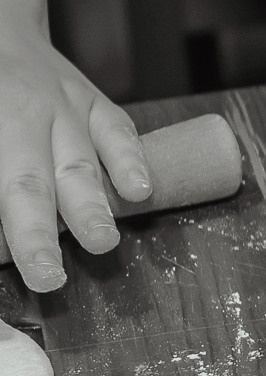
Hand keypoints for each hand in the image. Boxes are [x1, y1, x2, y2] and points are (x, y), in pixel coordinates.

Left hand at [0, 27, 150, 290]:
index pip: (14, 186)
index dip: (24, 233)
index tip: (39, 271)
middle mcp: (32, 110)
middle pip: (43, 178)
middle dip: (48, 230)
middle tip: (54, 275)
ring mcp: (68, 104)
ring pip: (84, 158)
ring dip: (94, 204)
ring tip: (103, 242)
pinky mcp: (94, 101)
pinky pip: (118, 129)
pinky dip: (131, 158)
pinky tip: (141, 190)